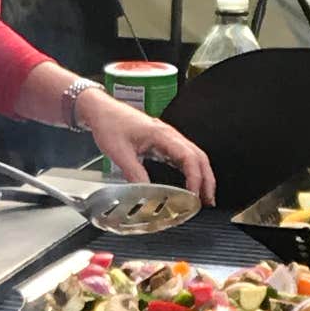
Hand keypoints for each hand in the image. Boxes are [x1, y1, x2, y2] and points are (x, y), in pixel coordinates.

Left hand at [73, 86, 215, 203]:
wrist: (101, 110)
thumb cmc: (110, 123)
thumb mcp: (119, 152)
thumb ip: (134, 173)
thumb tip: (147, 193)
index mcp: (162, 134)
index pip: (189, 158)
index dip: (196, 179)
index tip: (194, 196)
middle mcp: (169, 135)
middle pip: (199, 157)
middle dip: (207, 180)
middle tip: (208, 201)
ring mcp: (168, 138)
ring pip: (194, 157)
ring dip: (202, 176)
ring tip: (202, 196)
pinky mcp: (163, 142)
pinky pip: (183, 157)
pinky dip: (191, 171)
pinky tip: (189, 184)